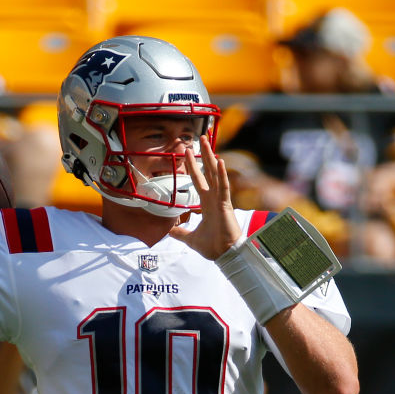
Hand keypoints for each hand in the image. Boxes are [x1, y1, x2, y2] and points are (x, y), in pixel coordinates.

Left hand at [169, 137, 241, 258]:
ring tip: (206, 142)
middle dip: (203, 155)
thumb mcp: (190, 238)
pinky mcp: (226, 205)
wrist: (223, 255)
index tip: (187, 153)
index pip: (199, 180)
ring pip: (215, 174)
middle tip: (200, 138)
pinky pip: (224, 187)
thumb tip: (168, 231)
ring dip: (210, 157)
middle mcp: (214, 198)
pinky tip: (220, 162)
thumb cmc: (212, 246)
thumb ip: (180, 233)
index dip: (193, 166)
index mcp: (207, 203)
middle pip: (208, 171)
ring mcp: (221, 200)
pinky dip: (222, 175)